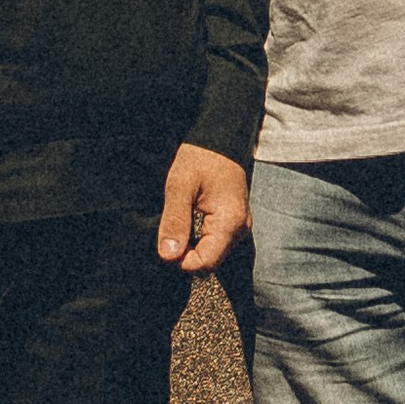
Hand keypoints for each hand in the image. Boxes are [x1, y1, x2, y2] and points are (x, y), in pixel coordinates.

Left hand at [159, 143, 249, 273]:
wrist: (220, 140)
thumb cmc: (200, 158)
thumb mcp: (179, 185)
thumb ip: (174, 221)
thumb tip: (167, 256)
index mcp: (230, 222)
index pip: (205, 263)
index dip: (181, 261)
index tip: (164, 242)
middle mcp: (240, 230)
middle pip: (209, 262)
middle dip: (185, 256)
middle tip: (167, 232)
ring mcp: (239, 228)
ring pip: (212, 255)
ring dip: (191, 248)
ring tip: (176, 224)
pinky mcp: (234, 224)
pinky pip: (215, 244)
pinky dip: (198, 241)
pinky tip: (186, 225)